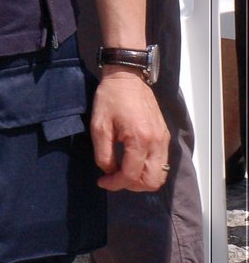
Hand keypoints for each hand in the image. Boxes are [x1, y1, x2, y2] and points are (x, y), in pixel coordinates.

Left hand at [90, 72, 169, 191]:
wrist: (127, 76)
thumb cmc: (111, 98)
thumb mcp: (99, 125)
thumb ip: (103, 153)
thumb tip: (109, 171)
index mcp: (140, 139)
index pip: (131, 175)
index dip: (115, 184)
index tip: (102, 181)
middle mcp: (157, 142)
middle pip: (151, 182)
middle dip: (131, 185)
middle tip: (115, 178)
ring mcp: (163, 139)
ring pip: (160, 175)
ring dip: (142, 180)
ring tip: (124, 172)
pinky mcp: (165, 136)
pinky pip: (162, 162)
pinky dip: (149, 169)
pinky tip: (133, 161)